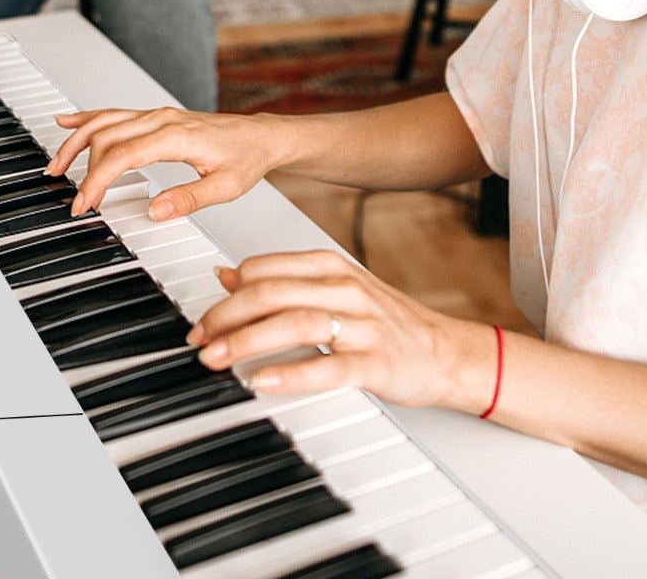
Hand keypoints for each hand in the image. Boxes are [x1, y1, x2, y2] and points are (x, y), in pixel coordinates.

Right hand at [46, 106, 285, 219]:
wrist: (260, 137)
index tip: (85, 203)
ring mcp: (156, 115)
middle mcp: (160, 120)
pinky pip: (114, 114)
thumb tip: (155, 211)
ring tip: (55, 165)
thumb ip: (189, 199)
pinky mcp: (154, 117)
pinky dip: (87, 118)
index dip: (97, 180)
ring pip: (104, 122)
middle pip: (106, 138)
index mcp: (174, 136)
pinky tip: (67, 122)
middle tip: (74, 199)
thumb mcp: (226, 187)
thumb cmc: (246, 158)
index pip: (122, 156)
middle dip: (82, 169)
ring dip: (76, 142)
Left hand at [186, 250, 494, 410]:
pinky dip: (292, 373)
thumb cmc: (386, 322)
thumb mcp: (332, 289)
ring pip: (294, 322)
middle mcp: (344, 288)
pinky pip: (329, 366)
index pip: (264, 269)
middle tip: (199, 340)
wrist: (447, 352)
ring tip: (218, 358)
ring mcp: (363, 324)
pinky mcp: (377, 362)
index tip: (202, 318)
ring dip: (248, 341)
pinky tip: (264, 380)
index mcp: (329, 266)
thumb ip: (280, 280)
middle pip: (272, 293)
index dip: (225, 294)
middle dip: (227, 317)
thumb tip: (224, 274)